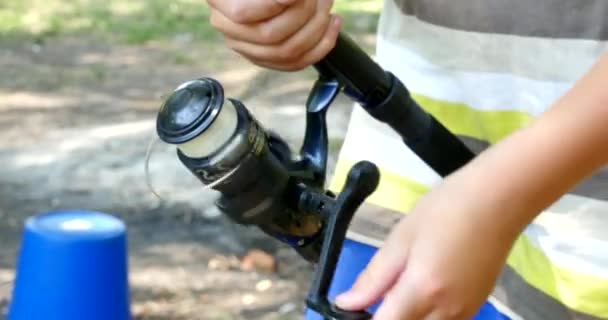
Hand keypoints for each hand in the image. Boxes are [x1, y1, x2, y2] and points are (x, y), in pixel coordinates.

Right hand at [207, 0, 340, 70]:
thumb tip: (291, 0)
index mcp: (220, 2)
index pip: (243, 13)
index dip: (276, 5)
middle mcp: (227, 28)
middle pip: (270, 35)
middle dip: (305, 13)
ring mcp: (246, 47)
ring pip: (286, 52)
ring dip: (317, 28)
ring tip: (326, 4)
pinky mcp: (266, 58)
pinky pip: (295, 63)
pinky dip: (322, 46)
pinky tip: (333, 24)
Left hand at [334, 176, 520, 319]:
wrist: (498, 199)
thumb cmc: (446, 210)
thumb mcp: (401, 238)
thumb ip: (374, 277)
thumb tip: (346, 303)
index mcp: (423, 291)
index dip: (365, 319)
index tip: (352, 309)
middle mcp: (446, 311)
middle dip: (387, 317)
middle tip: (375, 295)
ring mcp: (465, 312)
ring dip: (407, 316)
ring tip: (397, 289)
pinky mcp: (476, 306)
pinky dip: (426, 313)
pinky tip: (421, 289)